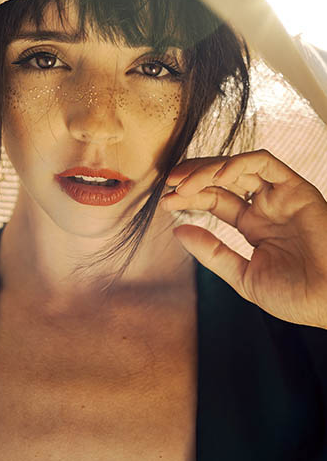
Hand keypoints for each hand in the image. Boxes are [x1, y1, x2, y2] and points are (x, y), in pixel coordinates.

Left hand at [160, 149, 326, 328]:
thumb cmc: (295, 296)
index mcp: (253, 225)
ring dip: (209, 169)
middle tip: (168, 184)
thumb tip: (178, 230)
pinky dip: (239, 163)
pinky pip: (266, 163)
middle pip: (222, 179)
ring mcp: (280, 196)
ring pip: (239, 166)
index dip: (188, 197)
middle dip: (193, 177)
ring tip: (184, 183)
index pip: (214, 199)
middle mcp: (265, 206)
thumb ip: (212, 252)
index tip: (165, 201)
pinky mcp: (296, 188)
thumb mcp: (243, 275)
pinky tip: (217, 177)